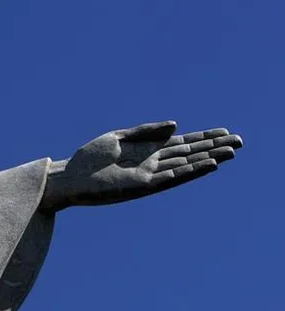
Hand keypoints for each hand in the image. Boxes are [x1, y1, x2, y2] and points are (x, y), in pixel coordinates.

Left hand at [40, 121, 242, 210]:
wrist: (70, 177)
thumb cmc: (89, 158)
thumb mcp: (119, 137)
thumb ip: (147, 131)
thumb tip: (176, 125)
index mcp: (147, 150)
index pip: (182, 143)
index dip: (203, 138)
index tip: (225, 132)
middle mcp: (153, 163)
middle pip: (189, 154)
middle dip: (213, 148)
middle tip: (239, 142)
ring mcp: (150, 175)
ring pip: (185, 166)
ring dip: (207, 160)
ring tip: (230, 153)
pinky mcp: (142, 185)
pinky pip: (171, 178)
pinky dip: (190, 172)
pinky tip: (207, 165)